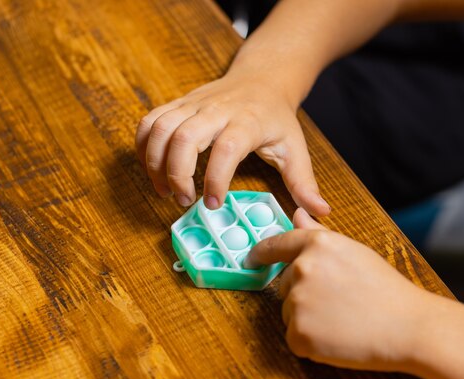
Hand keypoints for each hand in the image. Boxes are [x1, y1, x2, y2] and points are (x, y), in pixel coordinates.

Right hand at [135, 73, 329, 215]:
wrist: (262, 78)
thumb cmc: (276, 118)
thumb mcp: (295, 149)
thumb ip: (303, 183)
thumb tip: (319, 214)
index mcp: (248, 122)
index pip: (226, 149)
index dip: (215, 179)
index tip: (213, 205)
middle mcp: (216, 110)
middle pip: (183, 136)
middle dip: (176, 174)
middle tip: (183, 201)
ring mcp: (192, 104)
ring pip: (159, 128)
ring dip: (154, 164)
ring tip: (165, 191)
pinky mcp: (178, 104)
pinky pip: (149, 122)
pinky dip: (144, 148)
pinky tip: (153, 169)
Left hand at [245, 208, 429, 371]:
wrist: (407, 326)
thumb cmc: (386, 289)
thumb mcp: (352, 251)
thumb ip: (318, 234)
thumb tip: (297, 213)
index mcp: (316, 245)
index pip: (276, 245)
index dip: (261, 253)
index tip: (252, 259)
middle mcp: (302, 269)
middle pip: (285, 284)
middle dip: (303, 293)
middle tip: (337, 302)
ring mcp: (298, 303)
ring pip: (289, 312)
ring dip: (307, 318)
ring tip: (342, 319)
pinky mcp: (298, 335)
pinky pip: (294, 338)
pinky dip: (311, 342)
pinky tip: (337, 337)